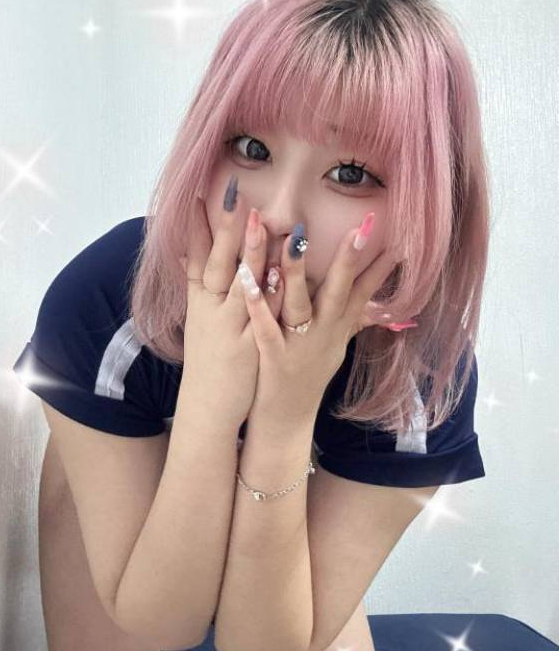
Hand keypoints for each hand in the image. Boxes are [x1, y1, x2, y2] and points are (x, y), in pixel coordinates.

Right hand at [178, 185, 271, 427]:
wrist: (207, 410)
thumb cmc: (208, 363)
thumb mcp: (200, 322)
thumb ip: (199, 285)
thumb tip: (186, 251)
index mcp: (201, 303)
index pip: (197, 257)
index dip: (198, 226)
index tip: (198, 193)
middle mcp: (212, 311)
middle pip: (218, 263)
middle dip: (225, 228)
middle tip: (233, 195)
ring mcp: (230, 328)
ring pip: (240, 284)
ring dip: (250, 251)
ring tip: (260, 220)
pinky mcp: (249, 345)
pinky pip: (261, 315)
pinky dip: (268, 293)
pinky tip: (278, 273)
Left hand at [238, 220, 417, 422]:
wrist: (287, 422)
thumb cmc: (309, 377)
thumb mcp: (338, 347)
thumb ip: (356, 320)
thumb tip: (383, 304)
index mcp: (338, 328)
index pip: (365, 292)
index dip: (382, 267)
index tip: (402, 239)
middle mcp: (323, 334)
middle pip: (339, 292)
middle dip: (350, 260)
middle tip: (361, 228)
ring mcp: (298, 345)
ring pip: (299, 303)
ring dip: (296, 272)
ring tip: (295, 239)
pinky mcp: (272, 358)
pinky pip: (264, 327)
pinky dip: (257, 304)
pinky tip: (248, 280)